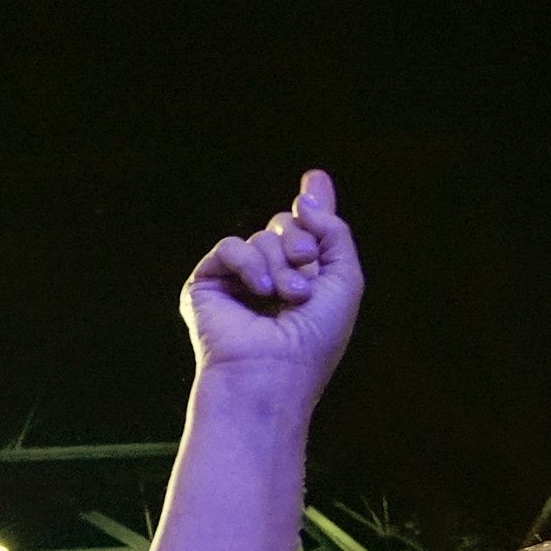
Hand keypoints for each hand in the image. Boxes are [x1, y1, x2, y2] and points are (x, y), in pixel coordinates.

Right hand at [180, 168, 361, 398]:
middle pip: (284, 226)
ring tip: (286, 297)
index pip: (305, 233)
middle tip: (306, 274)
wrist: (274, 371)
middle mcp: (268, 278)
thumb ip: (333, 231)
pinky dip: (248, 263)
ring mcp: (235, 282)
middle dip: (300, 243)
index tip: (313, 179)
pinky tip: (260, 290)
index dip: (312, 206)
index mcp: (302, 279)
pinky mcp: (205, 285)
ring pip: (260, 237)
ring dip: (280, 264)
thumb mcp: (345, 279)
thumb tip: (307, 193)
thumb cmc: (313, 339)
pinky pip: (229, 246)